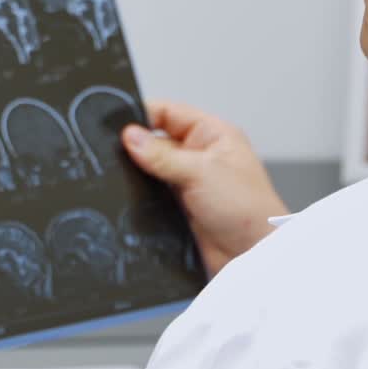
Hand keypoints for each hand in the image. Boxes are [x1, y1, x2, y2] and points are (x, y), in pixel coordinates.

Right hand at [122, 100, 287, 276]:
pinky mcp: (179, 207)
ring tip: (121, 178)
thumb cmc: (249, 210)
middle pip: (156, 141)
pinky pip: (151, 195)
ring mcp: (188, 182)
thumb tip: (131, 136)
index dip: (143, 115)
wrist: (253, 255)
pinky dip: (139, 196)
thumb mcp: (202, 173)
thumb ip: (162, 155)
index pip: (169, 113)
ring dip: (138, 174)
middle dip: (136, 148)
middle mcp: (199, 156)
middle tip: (114, 154)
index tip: (117, 125)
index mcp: (212, 135)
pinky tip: (130, 198)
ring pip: (150, 170)